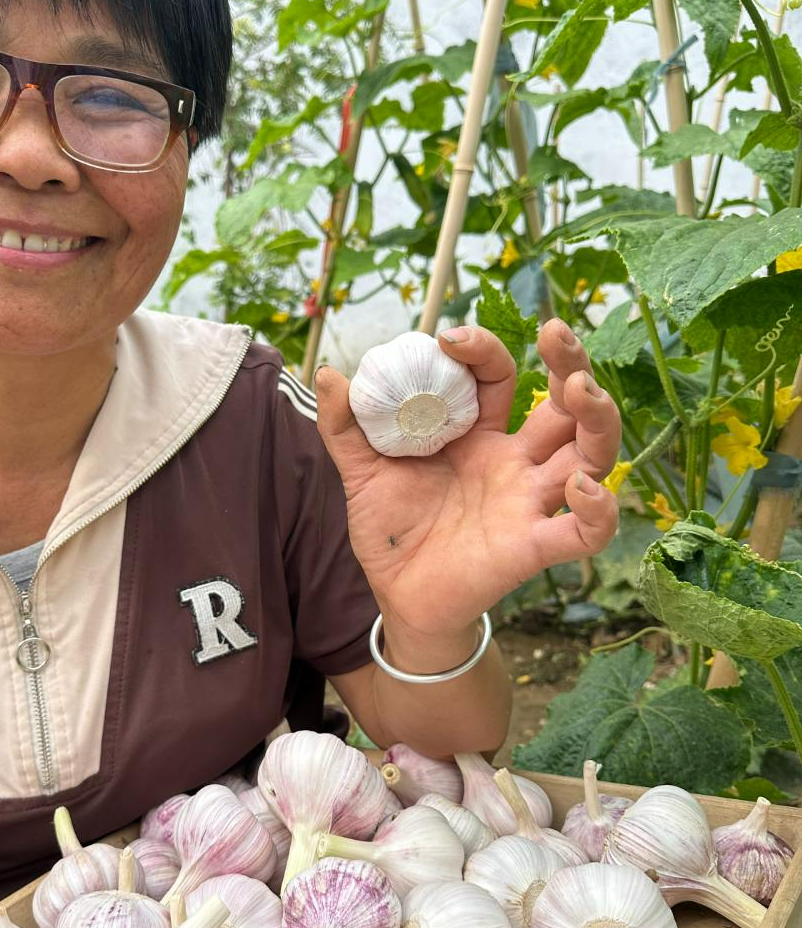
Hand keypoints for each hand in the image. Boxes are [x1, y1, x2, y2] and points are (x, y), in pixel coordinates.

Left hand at [314, 318, 620, 644]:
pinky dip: (599, 511)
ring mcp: (527, 501)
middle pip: (561, 407)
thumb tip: (329, 374)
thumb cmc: (389, 530)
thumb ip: (345, 426)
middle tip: (558, 332)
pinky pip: (583, 532)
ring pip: (588, 456)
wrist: (395, 595)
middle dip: (570, 364)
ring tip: (582, 389)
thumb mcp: (361, 472)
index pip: (497, 378)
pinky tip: (583, 487)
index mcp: (474, 435)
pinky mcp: (531, 547)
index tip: (449, 338)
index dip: (482, 352)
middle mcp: (512, 462)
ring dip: (597, 421)